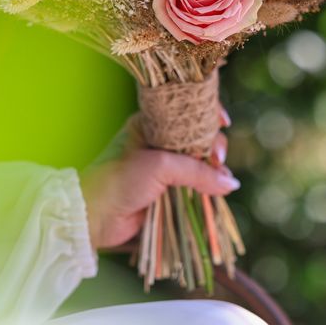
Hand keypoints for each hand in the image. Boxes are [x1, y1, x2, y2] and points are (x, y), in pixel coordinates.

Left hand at [81, 109, 237, 249]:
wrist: (95, 214)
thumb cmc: (120, 179)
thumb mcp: (160, 166)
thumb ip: (197, 171)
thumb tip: (230, 182)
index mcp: (150, 123)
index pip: (186, 110)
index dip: (207, 114)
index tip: (223, 121)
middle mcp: (159, 141)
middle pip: (198, 136)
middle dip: (213, 144)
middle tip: (217, 158)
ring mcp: (163, 166)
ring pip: (199, 161)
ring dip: (214, 168)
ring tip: (221, 178)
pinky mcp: (167, 189)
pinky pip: (195, 184)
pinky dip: (209, 186)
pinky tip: (220, 189)